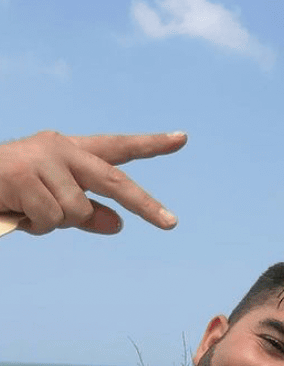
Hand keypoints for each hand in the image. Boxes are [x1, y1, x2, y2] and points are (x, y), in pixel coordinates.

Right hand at [0, 129, 186, 234]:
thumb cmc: (14, 194)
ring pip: (78, 211)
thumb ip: (88, 214)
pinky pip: (51, 219)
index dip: (151, 145)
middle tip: (171, 224)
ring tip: (31, 211)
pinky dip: (37, 225)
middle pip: (114, 179)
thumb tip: (120, 224)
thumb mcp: (55, 204)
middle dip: (143, 204)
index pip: (118, 148)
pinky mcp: (24, 175)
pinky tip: (18, 211)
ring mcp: (42, 159)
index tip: (182, 138)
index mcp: (71, 152)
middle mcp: (60, 148)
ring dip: (56, 223)